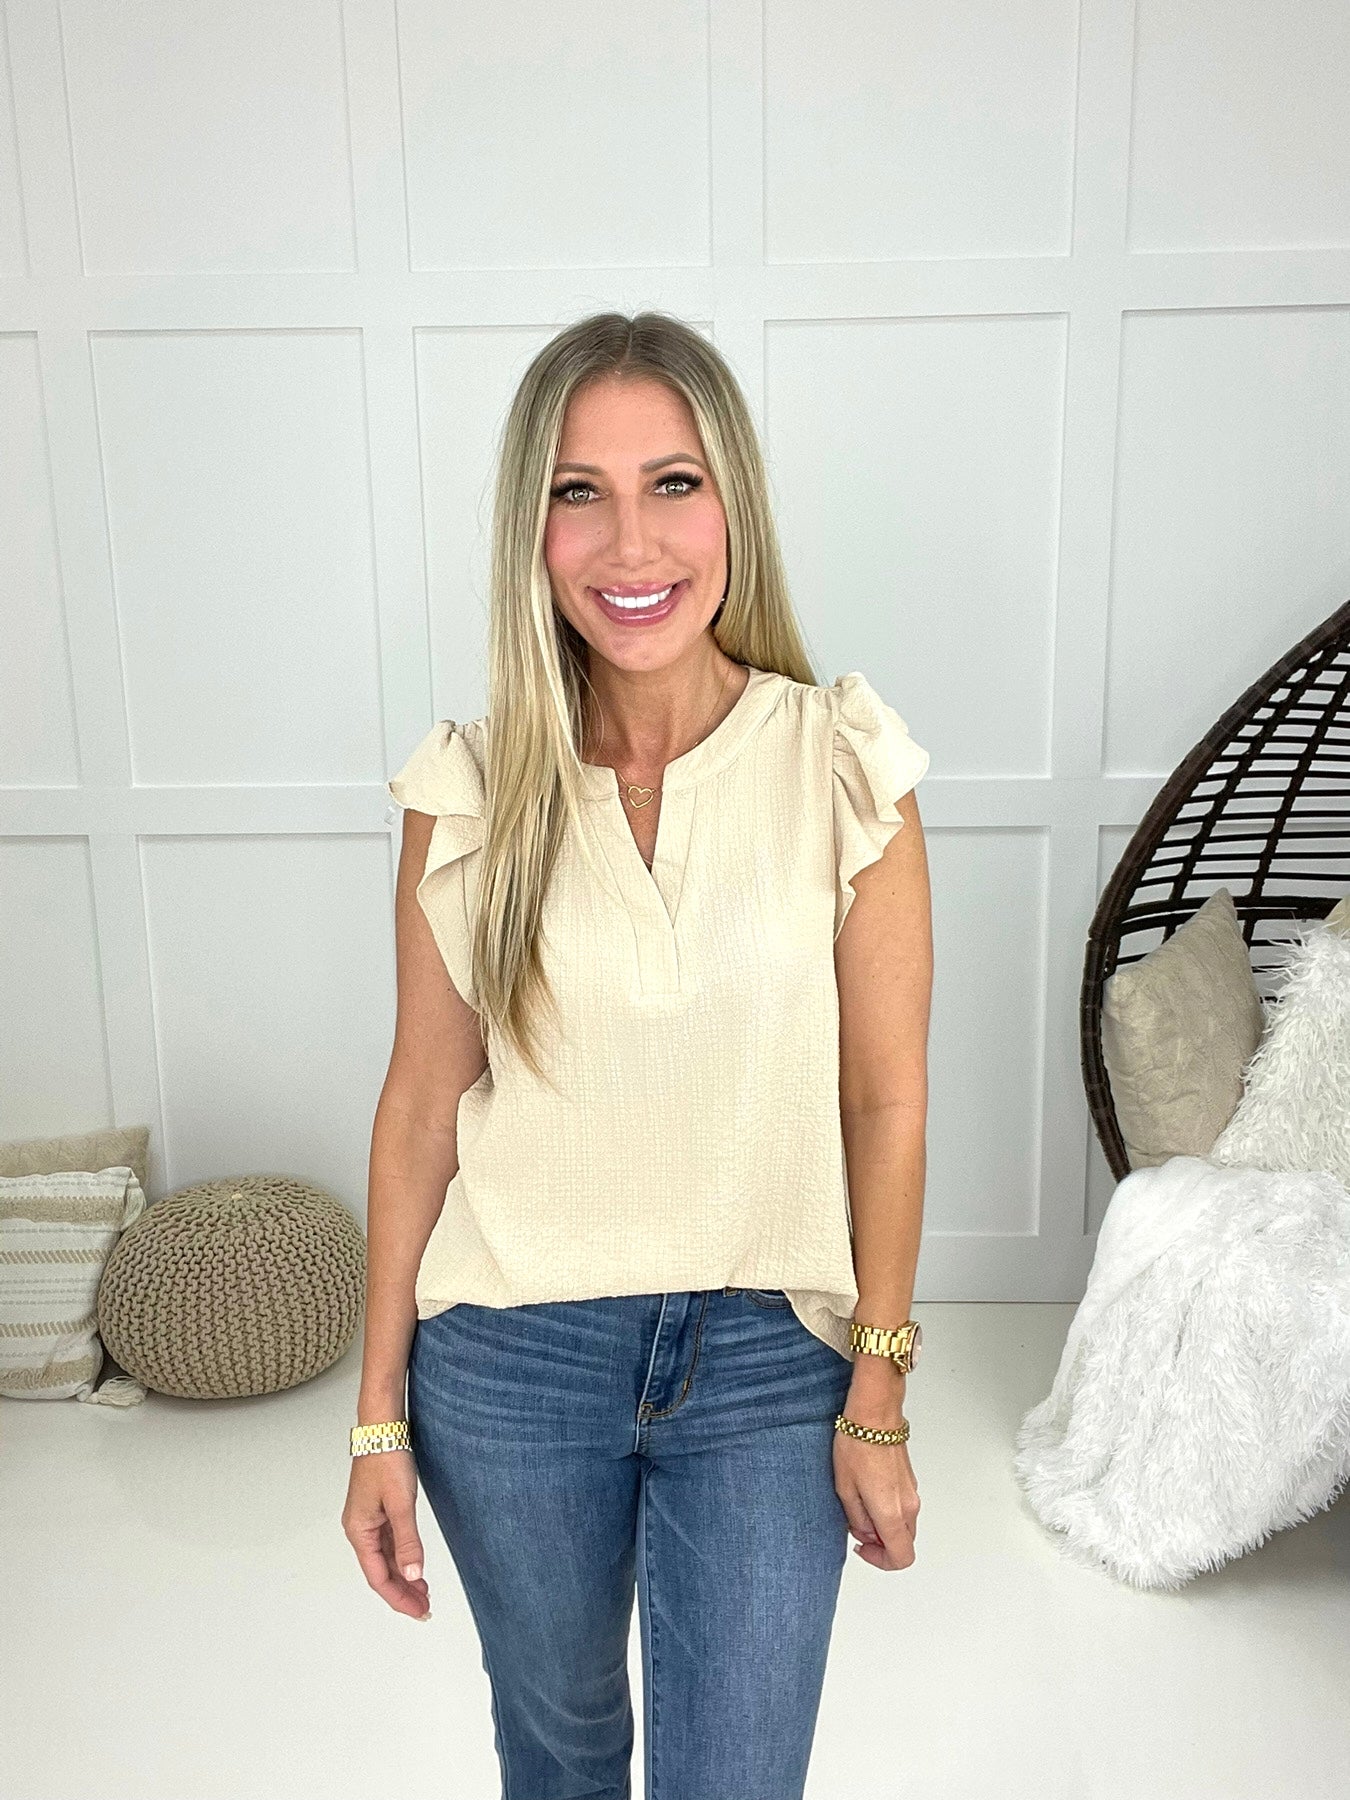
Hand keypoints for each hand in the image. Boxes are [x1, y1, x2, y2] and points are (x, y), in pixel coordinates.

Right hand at [342, 1448, 432, 1619]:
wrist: (383, 1427)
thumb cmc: (386, 1458)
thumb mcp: (401, 1503)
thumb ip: (408, 1541)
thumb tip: (413, 1574)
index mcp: (359, 1530)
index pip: (378, 1577)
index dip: (399, 1598)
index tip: (419, 1611)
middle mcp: (360, 1528)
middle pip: (380, 1571)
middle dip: (402, 1591)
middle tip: (425, 1608)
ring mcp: (368, 1519)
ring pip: (385, 1558)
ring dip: (403, 1575)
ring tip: (423, 1591)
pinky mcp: (378, 1509)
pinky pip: (388, 1543)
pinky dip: (402, 1556)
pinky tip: (414, 1564)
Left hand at [833, 1367, 918, 1571]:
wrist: (875, 1412)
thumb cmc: (858, 1444)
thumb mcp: (844, 1488)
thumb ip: (856, 1519)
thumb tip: (865, 1532)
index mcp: (892, 1513)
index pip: (901, 1558)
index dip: (880, 1561)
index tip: (862, 1546)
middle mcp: (909, 1506)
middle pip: (904, 1542)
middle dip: (880, 1542)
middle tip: (856, 1525)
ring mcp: (912, 1491)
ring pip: (903, 1524)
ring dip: (883, 1524)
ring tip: (858, 1501)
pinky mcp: (910, 1479)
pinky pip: (902, 1506)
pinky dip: (887, 1508)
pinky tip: (867, 1488)